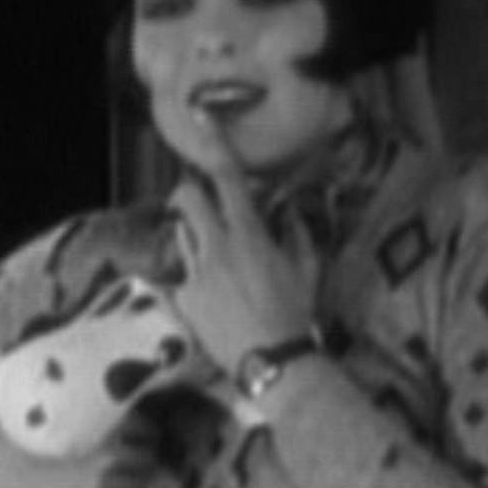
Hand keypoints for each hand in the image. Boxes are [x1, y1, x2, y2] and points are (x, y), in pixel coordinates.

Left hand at [167, 158, 319, 374]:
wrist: (273, 362)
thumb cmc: (296, 315)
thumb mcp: (307, 270)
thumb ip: (296, 235)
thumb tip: (291, 213)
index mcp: (248, 236)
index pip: (227, 181)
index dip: (215, 149)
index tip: (204, 125)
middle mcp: (216, 249)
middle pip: (185, 199)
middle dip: (189, 194)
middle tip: (201, 204)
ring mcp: (195, 274)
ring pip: (181, 235)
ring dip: (194, 237)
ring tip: (216, 259)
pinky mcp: (184, 300)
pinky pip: (181, 277)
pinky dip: (194, 279)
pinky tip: (215, 298)